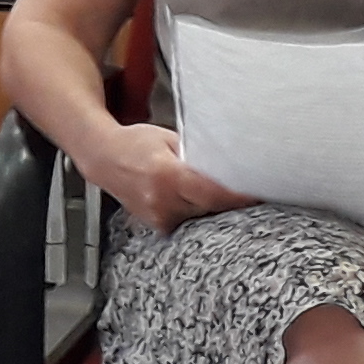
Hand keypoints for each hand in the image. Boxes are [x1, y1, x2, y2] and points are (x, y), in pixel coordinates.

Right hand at [91, 123, 252, 231]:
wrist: (103, 158)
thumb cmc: (136, 143)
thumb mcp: (170, 138)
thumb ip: (198, 155)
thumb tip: (229, 165)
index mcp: (167, 175)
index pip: (214, 193)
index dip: (240, 197)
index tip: (260, 194)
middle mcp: (161, 201)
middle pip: (211, 208)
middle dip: (228, 200)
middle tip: (246, 188)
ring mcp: (157, 216)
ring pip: (201, 217)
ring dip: (211, 206)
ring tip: (210, 189)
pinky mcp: (156, 225)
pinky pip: (187, 221)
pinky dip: (195, 211)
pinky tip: (191, 198)